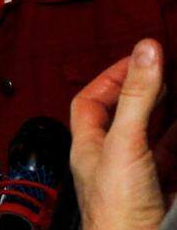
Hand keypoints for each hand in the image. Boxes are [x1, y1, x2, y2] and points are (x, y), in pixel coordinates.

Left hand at [69, 38, 167, 229]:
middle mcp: (109, 158)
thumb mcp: (126, 140)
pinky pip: (171, 161)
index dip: (110, 77)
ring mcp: (134, 176)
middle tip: (167, 72)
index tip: (137, 59)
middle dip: (145, 93)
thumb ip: (137, 96)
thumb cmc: (116, 207)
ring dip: (167, 117)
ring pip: (151, 139)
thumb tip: (146, 51)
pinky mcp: (158, 192)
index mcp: (89, 145)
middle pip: (123, 117)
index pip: (90, 101)